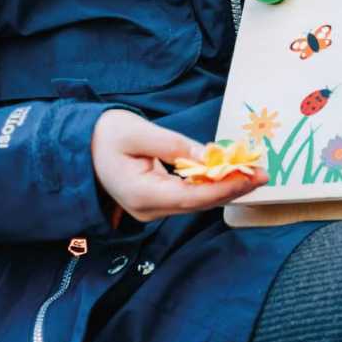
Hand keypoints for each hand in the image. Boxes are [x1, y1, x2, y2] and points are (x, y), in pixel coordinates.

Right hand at [91, 109, 268, 222]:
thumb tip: (211, 157)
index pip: (192, 197)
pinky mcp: (155, 202)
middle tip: (263, 172)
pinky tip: (227, 173)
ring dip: (224, 187)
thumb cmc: (104, 135)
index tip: (252, 175)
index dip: (225, 188)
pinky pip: (187, 196)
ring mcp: (151, 209)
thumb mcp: (138, 132)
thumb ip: (175, 146)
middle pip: (198, 203)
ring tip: (252, 171)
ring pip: (195, 201)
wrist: (78, 147)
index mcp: (140, 194)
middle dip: (232, 188)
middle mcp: (147, 209)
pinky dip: (209, 185)